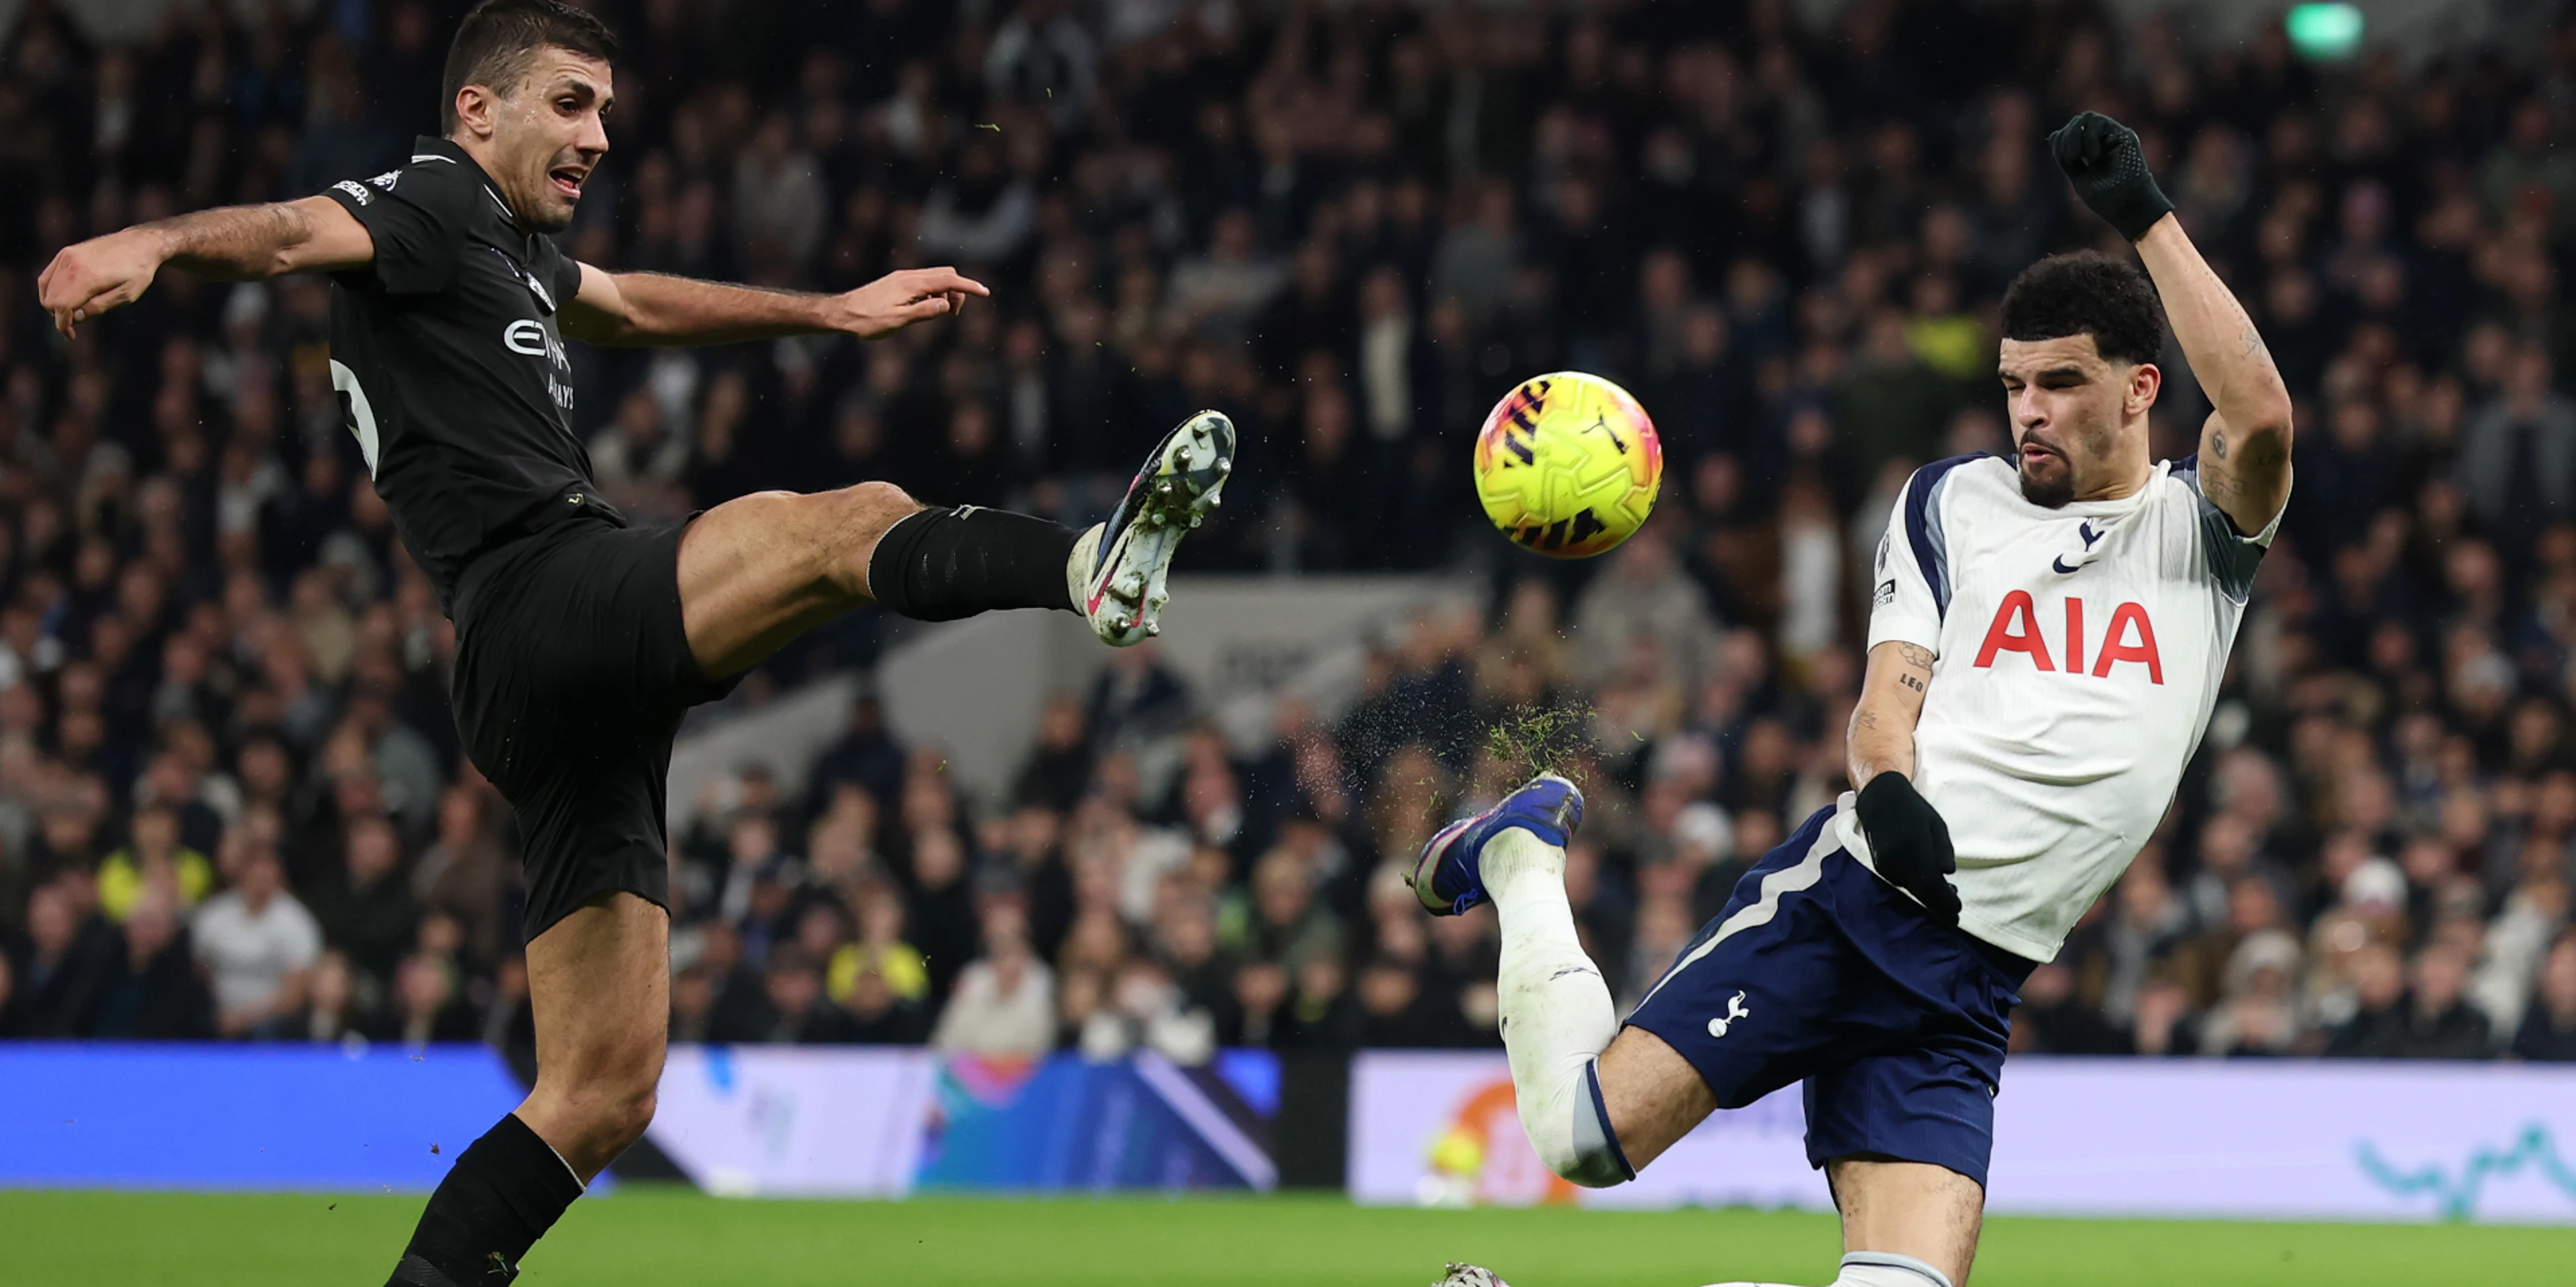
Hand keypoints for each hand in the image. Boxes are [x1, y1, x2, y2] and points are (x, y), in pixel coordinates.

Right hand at [37, 227, 169, 335]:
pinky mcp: (66, 252)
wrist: (140, 244)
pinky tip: (64, 298)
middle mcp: (73, 264)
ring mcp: (67, 256)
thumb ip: (99, 307)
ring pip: (46, 288)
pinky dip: (50, 290)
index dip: (62, 325)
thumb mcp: (126, 296)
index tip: (70, 335)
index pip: (61, 306)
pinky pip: (47, 276)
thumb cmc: (138, 272)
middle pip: (50, 299)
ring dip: (53, 304)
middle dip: (59, 316)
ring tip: (72, 311)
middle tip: (75, 323)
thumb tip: (75, 317)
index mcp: (88, 277)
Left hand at [833, 266, 990, 338]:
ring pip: (935, 278)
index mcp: (912, 284)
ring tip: (939, 314)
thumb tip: (948, 304)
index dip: (969, 286)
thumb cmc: (867, 321)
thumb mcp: (897, 321)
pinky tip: (925, 308)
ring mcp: (903, 278)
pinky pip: (925, 282)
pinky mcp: (898, 282)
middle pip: (946, 274)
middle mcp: (909, 276)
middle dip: (958, 290)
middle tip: (952, 315)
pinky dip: (934, 292)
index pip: (949, 279)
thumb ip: (924, 312)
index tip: (986, 293)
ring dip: (946, 292)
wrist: (841, 313)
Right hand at [1853, 772, 1961, 925]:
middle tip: (1953, 916)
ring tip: (1946, 895)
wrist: (1880, 801)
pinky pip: (1902, 882)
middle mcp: (1898, 861)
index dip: (1946, 901)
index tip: (1958, 911)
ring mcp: (1887, 866)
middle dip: (1939, 907)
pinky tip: (1927, 882)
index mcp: (1915, 849)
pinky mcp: (1881, 867)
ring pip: (1912, 889)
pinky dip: (1916, 886)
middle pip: (1921, 893)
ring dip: (1929, 896)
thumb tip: (1948, 874)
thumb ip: (1944, 850)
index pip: (1932, 885)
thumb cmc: (1914, 810)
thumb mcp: (1937, 825)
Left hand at [2048, 110, 2174, 242]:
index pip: (2068, 133)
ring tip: (2080, 157)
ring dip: (2075, 136)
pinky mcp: (2124, 134)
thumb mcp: (2078, 175)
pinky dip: (2090, 138)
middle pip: (2077, 123)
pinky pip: (2098, 122)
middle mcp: (2103, 139)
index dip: (2061, 143)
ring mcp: (2114, 135)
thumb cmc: (2105, 197)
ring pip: (2087, 117)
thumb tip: (2054, 135)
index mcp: (2091, 149)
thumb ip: (2067, 157)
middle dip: (2067, 139)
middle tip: (2072, 159)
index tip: (2067, 162)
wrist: (2126, 206)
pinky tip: (2094, 157)